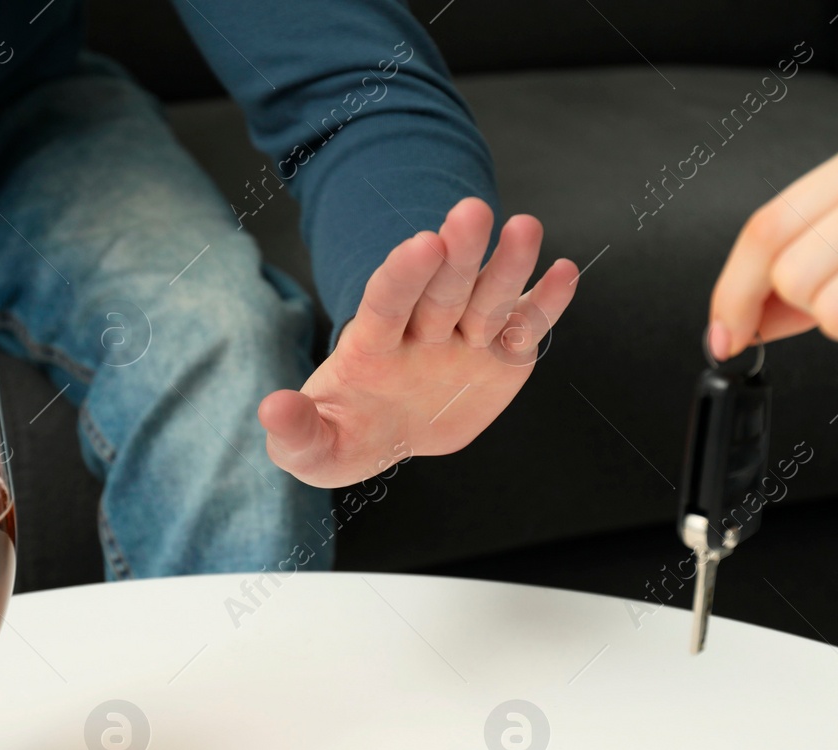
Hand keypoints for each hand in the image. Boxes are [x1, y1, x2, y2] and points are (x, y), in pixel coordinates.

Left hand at [259, 197, 578, 486]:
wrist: (383, 438)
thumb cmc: (343, 436)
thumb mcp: (312, 449)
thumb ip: (295, 431)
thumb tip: (272, 409)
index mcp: (373, 346)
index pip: (387, 303)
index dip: (403, 275)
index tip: (422, 243)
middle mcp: (421, 332)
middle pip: (442, 289)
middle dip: (458, 253)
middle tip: (471, 212)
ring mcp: (464, 340)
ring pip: (488, 299)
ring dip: (507, 265)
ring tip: (526, 228)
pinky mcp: (501, 357)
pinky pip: (525, 328)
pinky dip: (545, 303)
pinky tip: (564, 273)